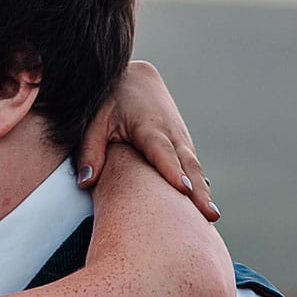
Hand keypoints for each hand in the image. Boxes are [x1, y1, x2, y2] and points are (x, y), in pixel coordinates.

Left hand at [75, 61, 217, 220]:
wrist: (136, 78)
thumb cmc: (112, 100)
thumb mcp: (95, 121)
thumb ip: (91, 150)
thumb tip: (86, 182)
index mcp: (149, 125)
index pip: (163, 151)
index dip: (174, 170)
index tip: (184, 190)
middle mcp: (171, 132)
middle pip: (188, 164)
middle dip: (199, 190)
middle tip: (209, 215)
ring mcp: (181, 137)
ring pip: (195, 167)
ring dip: (204, 191)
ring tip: (211, 217)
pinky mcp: (183, 144)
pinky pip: (193, 166)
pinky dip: (201, 185)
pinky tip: (203, 207)